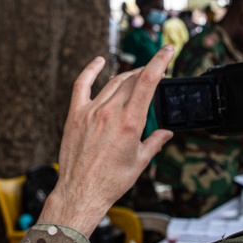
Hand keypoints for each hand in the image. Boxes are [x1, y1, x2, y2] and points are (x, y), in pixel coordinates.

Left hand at [39, 47, 174, 236]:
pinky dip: (90, 70)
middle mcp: (110, 112)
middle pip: (131, 80)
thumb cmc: (111, 181)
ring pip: (112, 82)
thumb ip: (155, 142)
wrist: (81, 192)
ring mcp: (90, 111)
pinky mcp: (75, 115)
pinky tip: (98, 61)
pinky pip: (82, 85)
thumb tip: (166, 133)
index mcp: (130, 123)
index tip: (168, 50)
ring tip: (136, 75)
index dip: (160, 61)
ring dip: (127, 75)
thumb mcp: (140, 162)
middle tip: (154, 71)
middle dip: (146, 71)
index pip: (148, 82)